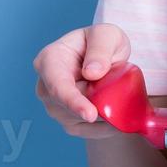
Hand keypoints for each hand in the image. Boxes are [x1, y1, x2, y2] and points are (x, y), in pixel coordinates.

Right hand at [33, 23, 132, 139]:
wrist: (105, 58)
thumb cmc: (102, 42)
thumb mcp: (106, 34)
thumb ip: (100, 49)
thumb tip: (91, 73)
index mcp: (49, 61)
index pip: (58, 85)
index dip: (73, 101)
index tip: (90, 114)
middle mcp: (46, 87)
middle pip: (70, 107)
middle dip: (98, 104)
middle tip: (121, 92)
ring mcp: (56, 108)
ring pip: (81, 121)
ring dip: (104, 113)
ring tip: (119, 96)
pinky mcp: (69, 123)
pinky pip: (91, 132)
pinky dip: (108, 126)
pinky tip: (119, 114)